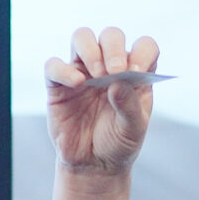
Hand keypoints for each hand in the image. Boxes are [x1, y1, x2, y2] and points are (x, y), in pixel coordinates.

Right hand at [43, 26, 159, 176]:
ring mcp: (83, 71)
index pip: (144, 46)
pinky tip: (77, 84)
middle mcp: (109, 66)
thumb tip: (119, 82)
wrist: (94, 164)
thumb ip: (130, 106)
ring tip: (97, 76)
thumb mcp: (133, 130)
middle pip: (111, 35)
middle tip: (115, 71)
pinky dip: (64, 70)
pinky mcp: (59, 84)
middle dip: (113, 48)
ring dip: (91, 50)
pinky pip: (54, 65)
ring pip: (82, 38)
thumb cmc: (119, 142)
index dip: (142, 53)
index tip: (136, 72)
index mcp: (135, 73)